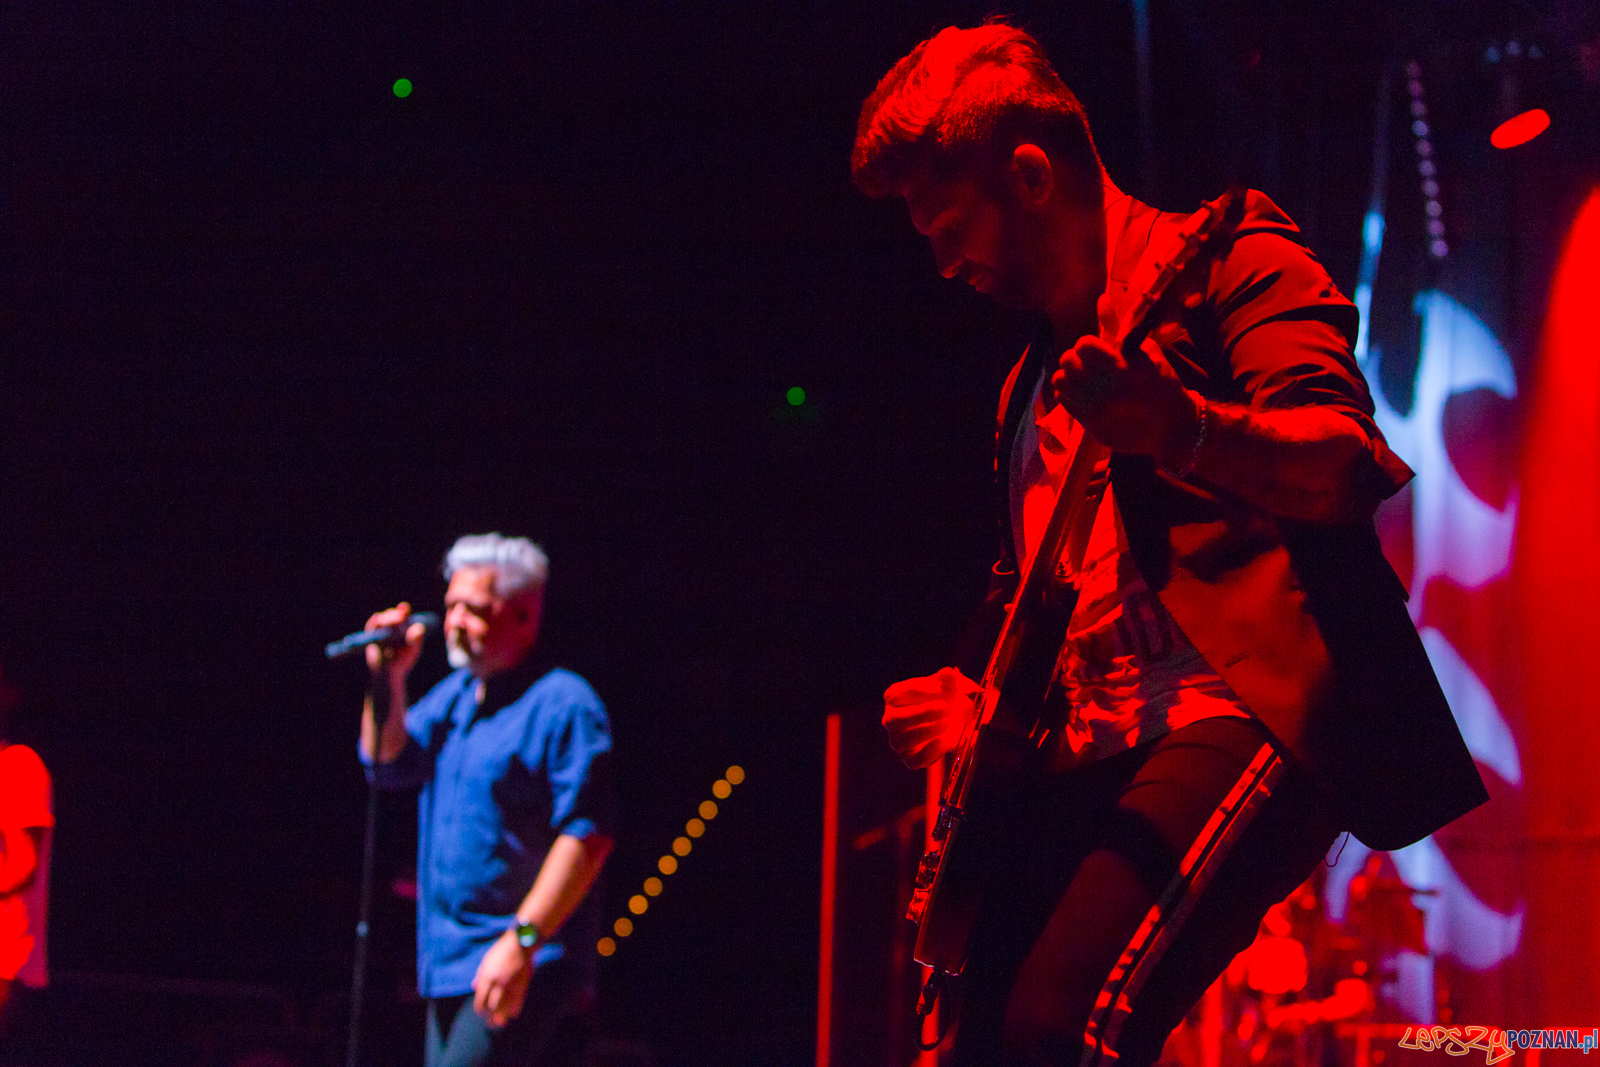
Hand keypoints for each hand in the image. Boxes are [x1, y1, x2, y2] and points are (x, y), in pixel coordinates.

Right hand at [363, 602, 425, 679]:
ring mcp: (381, 631)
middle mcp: (391, 626)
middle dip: (395, 615)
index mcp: (403, 627)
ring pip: (381, 618)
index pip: (403, 614)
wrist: (389, 674)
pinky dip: (374, 623)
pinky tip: (377, 619)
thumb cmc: (403, 661)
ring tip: (392, 623)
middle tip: (401, 618)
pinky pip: (371, 626)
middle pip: (392, 615)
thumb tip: (420, 627)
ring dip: (387, 619)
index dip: (403, 610)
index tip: (404, 608)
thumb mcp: (413, 650)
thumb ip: (416, 639)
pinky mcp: (371, 636)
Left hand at [471, 929, 532, 1028]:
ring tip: (499, 1024)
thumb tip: (474, 987)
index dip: (480, 1008)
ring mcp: (511, 983)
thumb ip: (480, 975)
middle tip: (489, 1023)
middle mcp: (499, 982)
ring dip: (502, 1017)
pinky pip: (518, 1001)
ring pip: (506, 1005)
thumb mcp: (486, 960)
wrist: (520, 944)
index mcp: (488, 976)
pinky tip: (512, 1014)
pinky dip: (515, 1009)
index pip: (481, 998)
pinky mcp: (522, 984)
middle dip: (490, 1017)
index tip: (480, 1013)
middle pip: (493, 1005)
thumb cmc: (501, 951)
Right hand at [883, 667, 978, 768]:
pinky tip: (944, 741)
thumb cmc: (945, 697)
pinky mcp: (910, 758)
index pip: (895, 695)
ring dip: (926, 732)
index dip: (919, 691)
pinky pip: (913, 761)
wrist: (956, 718)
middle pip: (893, 721)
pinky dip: (929, 752)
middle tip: (945, 708)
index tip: (942, 687)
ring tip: (947, 723)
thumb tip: (948, 674)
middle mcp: (891, 719)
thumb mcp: (947, 684)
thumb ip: (947, 678)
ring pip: (901, 743)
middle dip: (920, 714)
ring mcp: (899, 741)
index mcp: (894, 697)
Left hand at [1050, 293, 1199, 464]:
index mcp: (1119, 370)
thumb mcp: (1146, 351)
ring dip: (1070, 375)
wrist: (1172, 427)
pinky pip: (1063, 400)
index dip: (1091, 344)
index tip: (1101, 350)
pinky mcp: (1087, 425)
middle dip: (1077, 358)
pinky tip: (1085, 392)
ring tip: (1086, 377)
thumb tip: (1101, 299)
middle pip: (1068, 361)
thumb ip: (1118, 326)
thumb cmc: (1163, 384)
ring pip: (1060, 381)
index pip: (1083, 344)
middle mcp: (1102, 392)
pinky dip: (1070, 392)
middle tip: (1092, 362)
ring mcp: (1093, 411)